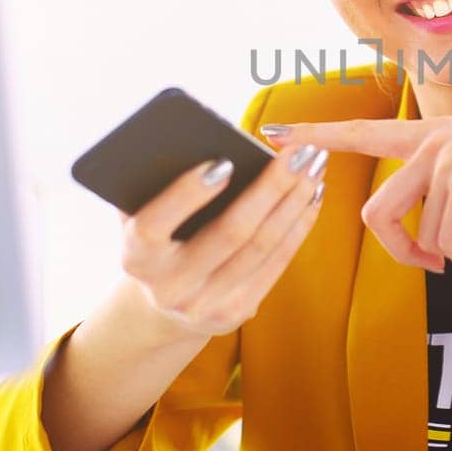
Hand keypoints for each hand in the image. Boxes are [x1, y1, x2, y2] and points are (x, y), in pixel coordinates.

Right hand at [117, 141, 328, 336]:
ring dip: (295, 201)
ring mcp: (205, 306)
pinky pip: (276, 262)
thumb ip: (155, 184)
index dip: (187, 194)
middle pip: (230, 234)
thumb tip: (196, 137)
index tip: (224, 161)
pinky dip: (299, 224)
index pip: (155, 224)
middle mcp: (169, 288)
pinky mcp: (236, 313)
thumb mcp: (140, 215)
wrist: (162, 304)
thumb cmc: (156, 238)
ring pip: (262, 246)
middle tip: (301, 150)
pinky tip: (313, 195)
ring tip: (315, 163)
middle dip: (271, 187)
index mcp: (136, 258)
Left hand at [263, 87, 451, 276]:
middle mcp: (432, 143)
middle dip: (404, 256)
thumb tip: (447, 246)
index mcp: (435, 136)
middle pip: (377, 217)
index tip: (271, 133)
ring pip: (422, 241)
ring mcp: (447, 159)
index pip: (364, 133)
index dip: (316, 136)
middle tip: (442, 268)